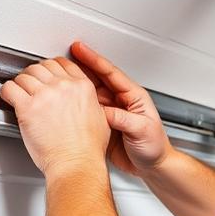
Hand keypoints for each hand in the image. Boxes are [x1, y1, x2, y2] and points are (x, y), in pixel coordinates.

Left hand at [0, 55, 110, 176]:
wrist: (77, 163)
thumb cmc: (88, 148)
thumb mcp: (100, 117)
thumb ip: (90, 101)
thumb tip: (82, 100)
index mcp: (82, 86)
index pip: (62, 63)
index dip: (51, 67)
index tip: (46, 73)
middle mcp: (64, 86)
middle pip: (41, 66)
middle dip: (34, 74)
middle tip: (31, 85)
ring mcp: (45, 95)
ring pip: (24, 75)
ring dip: (20, 83)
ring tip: (19, 92)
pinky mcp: (28, 107)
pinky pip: (10, 88)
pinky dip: (7, 92)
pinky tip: (9, 97)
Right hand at [70, 41, 173, 176]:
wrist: (153, 166)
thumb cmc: (155, 147)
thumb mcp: (142, 129)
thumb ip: (122, 118)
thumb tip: (102, 111)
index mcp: (134, 97)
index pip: (111, 73)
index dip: (94, 60)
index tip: (79, 49)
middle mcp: (121, 101)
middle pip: (97, 79)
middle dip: (80, 67)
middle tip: (62, 58)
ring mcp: (111, 112)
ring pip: (89, 93)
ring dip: (75, 85)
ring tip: (59, 76)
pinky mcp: (103, 124)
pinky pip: (87, 110)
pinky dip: (75, 104)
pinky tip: (64, 101)